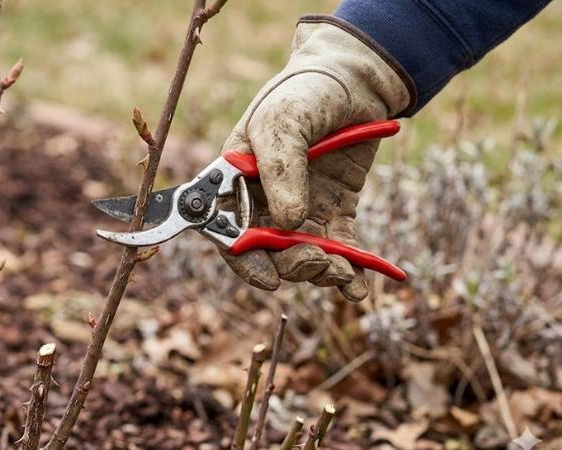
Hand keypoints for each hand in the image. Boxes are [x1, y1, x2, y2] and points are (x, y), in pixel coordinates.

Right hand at [220, 16, 413, 300]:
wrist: (356, 79)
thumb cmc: (304, 92)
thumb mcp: (282, 121)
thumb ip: (281, 170)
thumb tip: (289, 223)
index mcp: (237, 182)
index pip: (229, 230)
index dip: (244, 259)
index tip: (268, 278)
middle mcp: (265, 201)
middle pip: (269, 251)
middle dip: (291, 265)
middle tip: (317, 261)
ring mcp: (302, 208)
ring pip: (304, 255)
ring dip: (321, 271)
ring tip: (344, 272)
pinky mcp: (336, 210)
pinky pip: (339, 247)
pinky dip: (350, 269)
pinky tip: (359, 288)